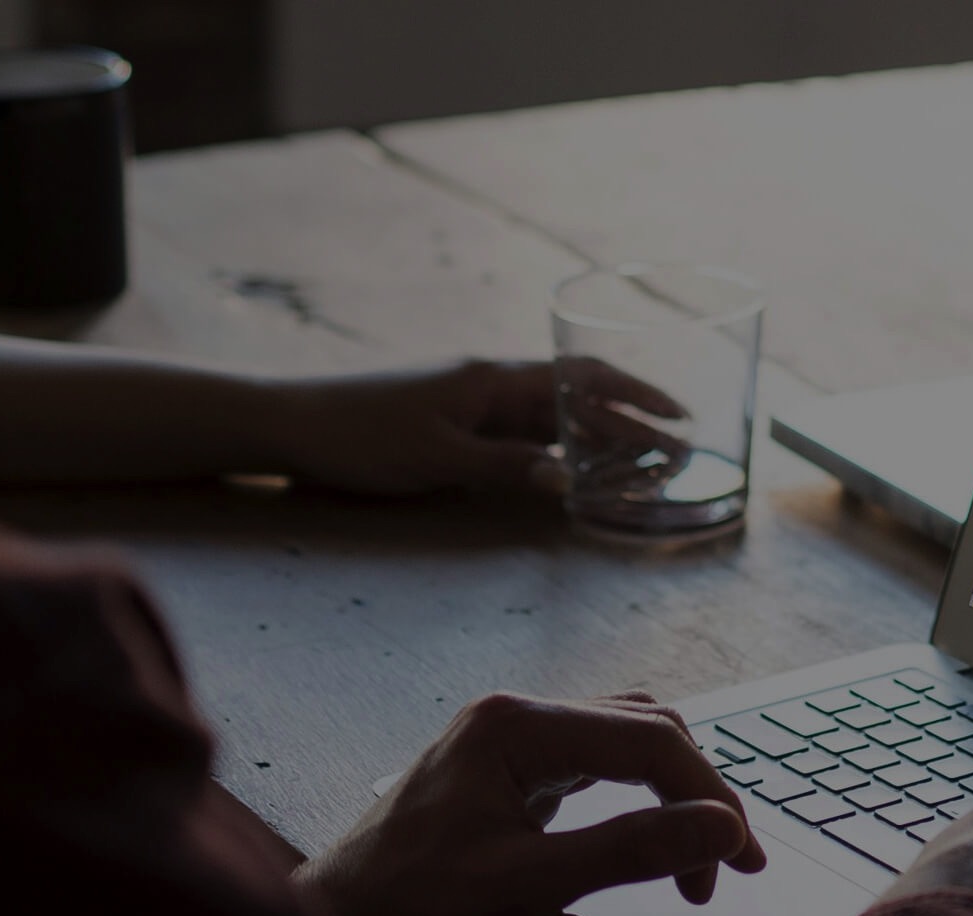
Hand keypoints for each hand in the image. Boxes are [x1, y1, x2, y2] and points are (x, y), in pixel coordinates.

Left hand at [267, 358, 683, 496]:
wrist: (292, 427)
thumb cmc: (360, 437)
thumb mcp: (437, 458)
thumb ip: (505, 466)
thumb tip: (570, 480)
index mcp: (493, 380)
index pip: (582, 378)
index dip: (636, 394)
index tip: (680, 415)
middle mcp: (490, 385)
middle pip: (576, 398)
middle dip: (631, 421)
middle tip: (679, 452)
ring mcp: (472, 406)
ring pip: (552, 419)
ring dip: (598, 438)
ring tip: (643, 465)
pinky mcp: (454, 428)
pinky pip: (521, 437)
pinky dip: (556, 453)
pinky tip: (574, 472)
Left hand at [296, 691, 767, 915]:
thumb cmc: (410, 910)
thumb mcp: (532, 884)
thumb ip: (631, 848)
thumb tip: (721, 828)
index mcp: (516, 725)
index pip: (649, 740)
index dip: (709, 797)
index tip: (743, 860)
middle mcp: (513, 716)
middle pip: (643, 731)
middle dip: (695, 794)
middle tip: (729, 867)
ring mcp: (506, 741)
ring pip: (621, 744)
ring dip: (668, 795)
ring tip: (695, 862)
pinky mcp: (503, 773)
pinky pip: (590, 766)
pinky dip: (632, 799)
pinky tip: (646, 837)